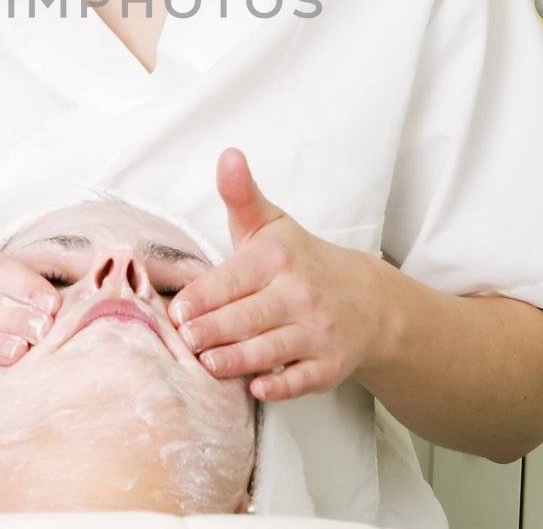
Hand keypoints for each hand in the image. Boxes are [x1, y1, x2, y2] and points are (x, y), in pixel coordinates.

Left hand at [165, 148, 390, 400]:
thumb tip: (228, 154)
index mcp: (278, 259)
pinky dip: (280, 385)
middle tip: (183, 340)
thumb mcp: (270, 224)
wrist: (366, 301)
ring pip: (270, 350)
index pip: (233, 279)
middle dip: (212, 330)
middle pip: (247, 317)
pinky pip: (302, 380)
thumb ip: (241, 195)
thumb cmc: (299, 261)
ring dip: (237, 360)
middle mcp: (300, 294)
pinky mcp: (330, 366)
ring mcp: (317, 332)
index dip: (203, 296)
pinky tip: (256, 388)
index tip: (176, 310)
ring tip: (206, 364)